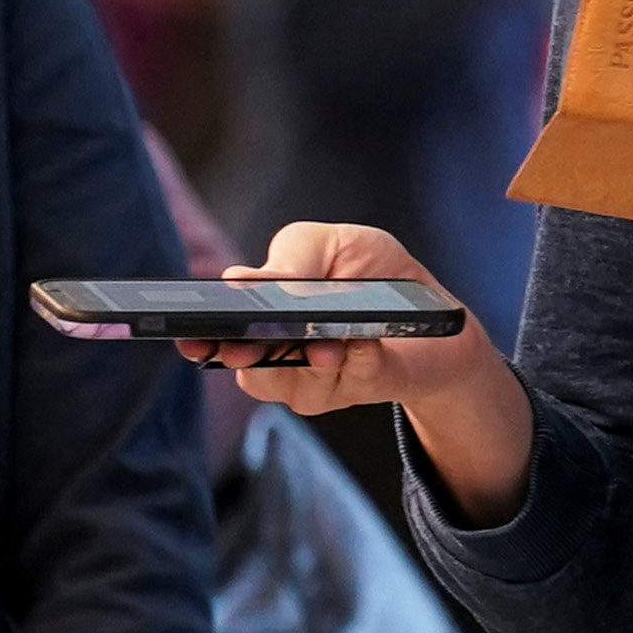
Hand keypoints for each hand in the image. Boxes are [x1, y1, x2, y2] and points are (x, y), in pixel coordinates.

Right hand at [207, 222, 536, 522]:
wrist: (435, 311)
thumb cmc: (374, 274)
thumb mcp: (335, 243)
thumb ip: (295, 252)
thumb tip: (252, 279)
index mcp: (262, 314)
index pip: (215, 332)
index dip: (201, 337)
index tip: (197, 336)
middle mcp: (280, 352)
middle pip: (246, 367)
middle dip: (247, 356)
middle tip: (248, 345)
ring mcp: (315, 378)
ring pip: (290, 384)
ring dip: (308, 361)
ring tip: (326, 342)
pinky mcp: (356, 389)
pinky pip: (345, 383)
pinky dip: (354, 362)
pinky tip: (363, 344)